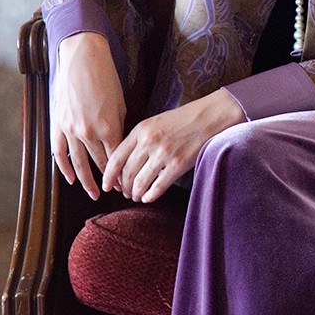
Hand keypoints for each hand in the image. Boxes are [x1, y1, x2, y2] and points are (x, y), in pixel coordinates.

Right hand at [51, 32, 126, 200]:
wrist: (82, 59)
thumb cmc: (106, 78)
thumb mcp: (121, 103)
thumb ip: (119, 127)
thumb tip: (120, 145)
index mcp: (108, 127)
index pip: (116, 158)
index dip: (121, 173)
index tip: (127, 183)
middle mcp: (88, 132)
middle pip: (99, 163)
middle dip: (108, 180)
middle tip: (115, 192)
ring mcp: (70, 130)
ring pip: (78, 163)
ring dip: (86, 181)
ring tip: (94, 194)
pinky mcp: (57, 124)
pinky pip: (59, 152)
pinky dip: (64, 168)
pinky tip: (71, 179)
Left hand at [102, 89, 245, 204]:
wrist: (208, 117)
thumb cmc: (182, 119)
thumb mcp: (155, 122)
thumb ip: (139, 139)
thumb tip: (126, 162)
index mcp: (140, 130)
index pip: (116, 158)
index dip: (108, 176)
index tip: (106, 185)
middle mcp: (149, 142)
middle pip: (127, 173)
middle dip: (123, 187)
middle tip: (125, 193)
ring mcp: (163, 154)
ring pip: (140, 182)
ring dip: (135, 193)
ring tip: (136, 196)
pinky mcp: (177, 164)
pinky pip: (158, 187)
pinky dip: (150, 196)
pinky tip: (148, 197)